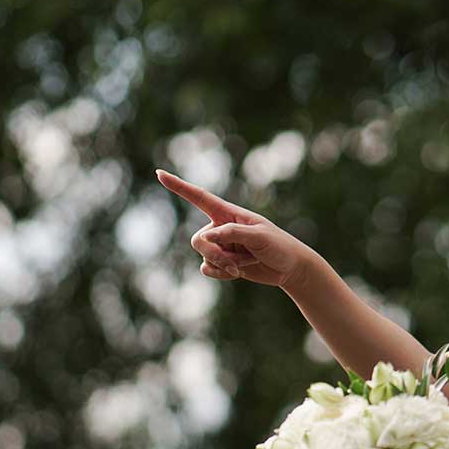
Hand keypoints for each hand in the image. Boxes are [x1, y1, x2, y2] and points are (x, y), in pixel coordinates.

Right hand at [156, 169, 314, 288]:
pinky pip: (208, 269)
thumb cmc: (279, 246)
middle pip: (198, 240)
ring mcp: (221, 246)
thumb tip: (206, 237)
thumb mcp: (259, 237)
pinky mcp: (223, 263)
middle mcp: (221, 228)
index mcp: (229, 213)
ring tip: (244, 265)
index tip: (159, 173)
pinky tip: (238, 273)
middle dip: (214, 254)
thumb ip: (232, 233)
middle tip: (236, 263)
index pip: (199, 197)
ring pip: (203, 256)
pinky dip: (221, 274)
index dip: (179, 186)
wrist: (290, 268)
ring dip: (222, 265)